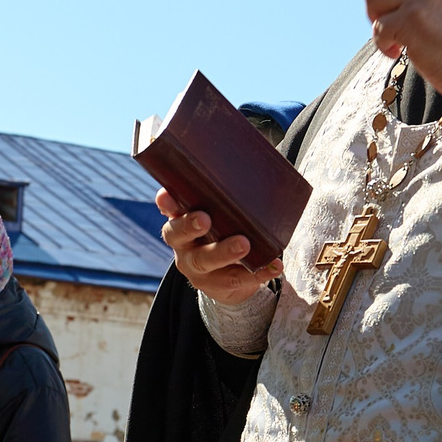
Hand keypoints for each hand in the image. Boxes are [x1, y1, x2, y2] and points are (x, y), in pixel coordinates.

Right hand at [156, 189, 280, 306]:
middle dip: (191, 226)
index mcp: (179, 223)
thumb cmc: (222, 232)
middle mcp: (183, 246)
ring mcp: (197, 269)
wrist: (225, 277)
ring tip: (244, 244)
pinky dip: (257, 272)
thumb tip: (246, 156)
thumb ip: (218, 195)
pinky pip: (237, 280)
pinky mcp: (217, 285)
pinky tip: (274, 265)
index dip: (167, 205)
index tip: (167, 195)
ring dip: (225, 252)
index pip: (169, 210)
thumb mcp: (216, 215)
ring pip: (206, 262)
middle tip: (205, 219)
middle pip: (180, 237)